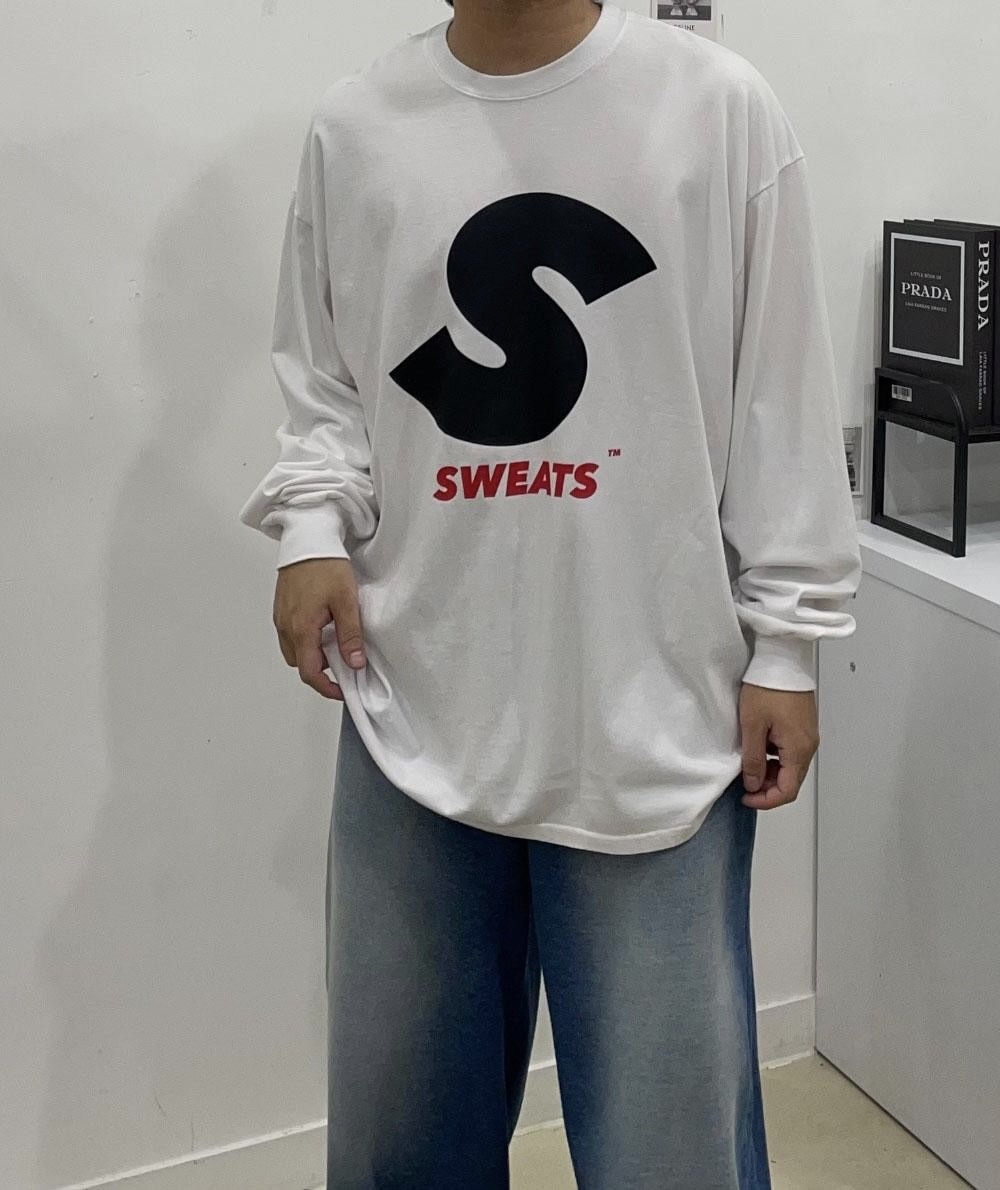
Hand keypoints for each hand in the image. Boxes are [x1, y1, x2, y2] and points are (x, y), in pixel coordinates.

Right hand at [272, 557, 366, 699]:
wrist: (307, 539)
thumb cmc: (325, 565)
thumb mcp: (346, 602)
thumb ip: (350, 636)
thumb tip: (355, 663)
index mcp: (301, 629)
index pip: (309, 672)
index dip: (327, 688)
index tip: (343, 690)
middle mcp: (286, 626)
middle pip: (300, 663)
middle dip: (320, 670)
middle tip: (344, 662)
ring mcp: (281, 617)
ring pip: (294, 650)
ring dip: (312, 653)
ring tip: (335, 641)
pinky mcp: (281, 608)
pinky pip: (290, 634)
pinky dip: (306, 639)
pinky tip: (323, 626)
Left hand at [738, 682, 818, 809]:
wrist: (782, 660)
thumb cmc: (766, 689)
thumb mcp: (752, 725)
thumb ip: (753, 759)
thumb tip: (753, 784)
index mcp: (798, 749)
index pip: (788, 791)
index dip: (766, 800)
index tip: (745, 797)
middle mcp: (809, 746)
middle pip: (791, 781)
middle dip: (767, 788)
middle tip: (743, 782)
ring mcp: (808, 736)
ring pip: (791, 767)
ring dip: (770, 773)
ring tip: (748, 764)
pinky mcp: (804, 727)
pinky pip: (791, 752)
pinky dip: (775, 759)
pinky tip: (759, 748)